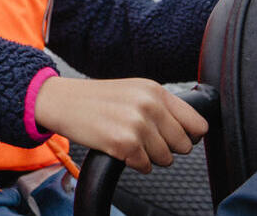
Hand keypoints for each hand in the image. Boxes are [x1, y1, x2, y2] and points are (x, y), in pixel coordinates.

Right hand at [34, 76, 207, 172]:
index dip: (189, 136)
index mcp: (154, 90)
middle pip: (184, 145)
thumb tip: (192, 131)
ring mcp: (137, 124)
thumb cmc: (94, 99)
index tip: (174, 138)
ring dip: (149, 157)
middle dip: (167, 149)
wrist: (59, 101)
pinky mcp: (123, 143)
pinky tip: (119, 149)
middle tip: (145, 140)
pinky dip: (134, 163)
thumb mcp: (132, 91)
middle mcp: (149, 105)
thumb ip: (161, 106)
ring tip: (128, 142)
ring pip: (166, 159)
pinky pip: (145, 166)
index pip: (198, 124)